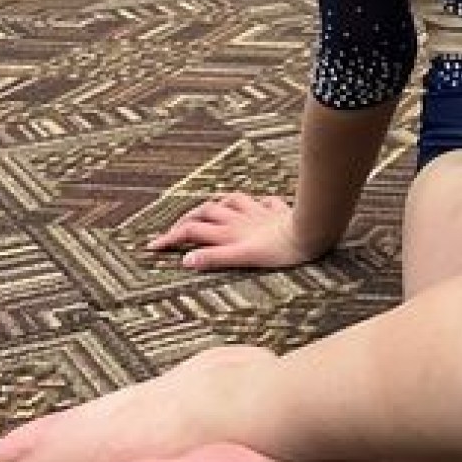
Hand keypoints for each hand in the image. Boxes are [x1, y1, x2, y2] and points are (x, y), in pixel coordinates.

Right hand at [147, 192, 327, 271]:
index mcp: (229, 232)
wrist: (310, 234)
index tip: (152, 246)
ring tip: (210, 210)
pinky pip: (265, 202)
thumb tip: (186, 260)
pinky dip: (256, 202)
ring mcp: (259, 213)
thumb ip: (215, 258)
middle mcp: (240, 219)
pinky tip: (258, 204)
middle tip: (176, 228)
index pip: (191, 231)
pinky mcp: (278, 212)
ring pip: (231, 201)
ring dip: (217, 204)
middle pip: (206, 211)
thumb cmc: (280, 251)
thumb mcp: (243, 258)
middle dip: (187, 217)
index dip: (170, 238)